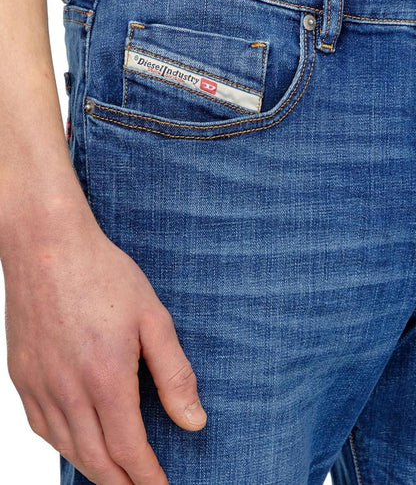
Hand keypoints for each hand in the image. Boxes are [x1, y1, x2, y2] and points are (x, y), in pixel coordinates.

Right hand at [3, 218, 206, 483]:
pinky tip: (75, 443)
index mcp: (106, 378)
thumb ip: (174, 374)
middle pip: (97, 459)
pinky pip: (40, 426)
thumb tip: (194, 422)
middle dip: (123, 483)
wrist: (48, 246)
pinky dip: (63, 446)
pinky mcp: (21, 374)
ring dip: (94, 469)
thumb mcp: (153, 318)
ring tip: (114, 476)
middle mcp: (68, 390)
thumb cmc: (103, 275)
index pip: (130, 450)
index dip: (148, 477)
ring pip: (67, 448)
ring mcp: (39, 384)